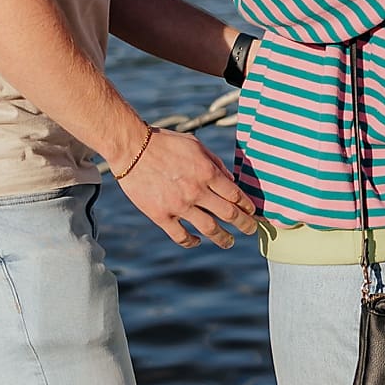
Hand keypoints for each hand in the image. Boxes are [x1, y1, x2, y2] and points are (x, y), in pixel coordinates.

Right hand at [119, 128, 257, 249]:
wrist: (132, 148)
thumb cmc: (165, 143)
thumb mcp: (195, 145)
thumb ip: (215, 163)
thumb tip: (230, 181)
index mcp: (207, 172)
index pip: (235, 194)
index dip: (247, 206)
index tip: (252, 212)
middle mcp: (196, 191)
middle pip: (229, 214)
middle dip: (245, 224)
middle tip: (251, 230)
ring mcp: (179, 205)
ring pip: (210, 229)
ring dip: (224, 238)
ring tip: (229, 242)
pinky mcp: (161, 215)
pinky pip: (181, 236)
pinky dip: (192, 241)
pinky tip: (197, 241)